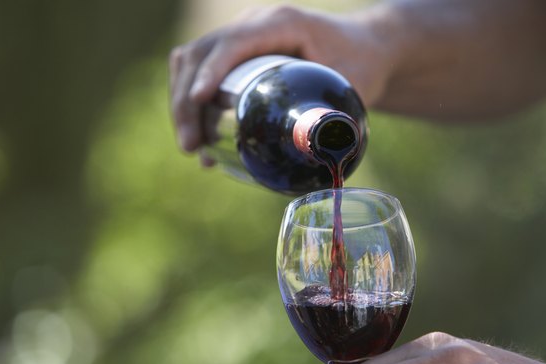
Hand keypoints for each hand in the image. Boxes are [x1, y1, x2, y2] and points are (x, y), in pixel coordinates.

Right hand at [169, 4, 393, 159]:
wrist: (363, 51)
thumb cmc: (362, 64)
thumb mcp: (357, 85)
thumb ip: (341, 116)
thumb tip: (323, 159)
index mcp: (281, 22)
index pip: (234, 42)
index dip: (212, 70)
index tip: (199, 100)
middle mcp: (254, 26)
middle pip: (201, 53)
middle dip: (187, 100)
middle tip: (191, 146)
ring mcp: (240, 40)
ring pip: (191, 63)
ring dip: (182, 105)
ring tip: (193, 150)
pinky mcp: (236, 59)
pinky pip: (200, 74)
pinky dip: (192, 106)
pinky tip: (203, 146)